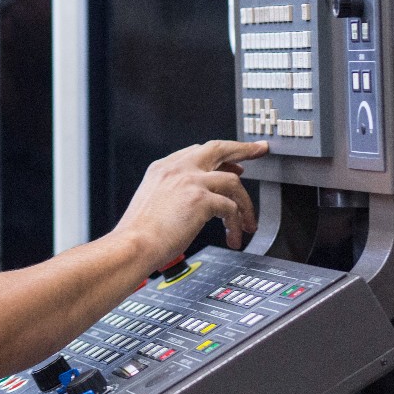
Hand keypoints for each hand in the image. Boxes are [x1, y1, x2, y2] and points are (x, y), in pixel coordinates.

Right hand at [113, 140, 268, 266]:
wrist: (134, 245)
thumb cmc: (140, 233)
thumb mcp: (152, 202)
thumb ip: (174, 193)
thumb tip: (203, 199)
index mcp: (162, 169)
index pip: (196, 152)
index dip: (219, 157)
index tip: (233, 164)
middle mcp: (176, 169)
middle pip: (218, 148)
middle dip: (243, 148)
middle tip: (259, 150)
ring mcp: (189, 181)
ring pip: (233, 182)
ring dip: (246, 204)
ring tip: (248, 224)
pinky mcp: (201, 199)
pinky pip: (231, 208)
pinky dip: (236, 224)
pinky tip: (233, 237)